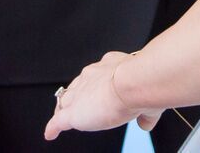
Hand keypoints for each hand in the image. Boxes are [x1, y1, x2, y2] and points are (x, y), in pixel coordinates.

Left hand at [44, 52, 160, 139]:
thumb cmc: (143, 85)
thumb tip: (147, 123)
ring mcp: (79, 94)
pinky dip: (53, 127)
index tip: (100, 94)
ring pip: (66, 101)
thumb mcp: (149, 100)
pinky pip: (58, 121)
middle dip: (78, 96)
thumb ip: (146, 113)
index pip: (96, 77)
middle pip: (77, 87)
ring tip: (63, 119)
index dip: (96, 86)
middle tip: (82, 107)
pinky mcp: (72, 112)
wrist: (134, 83)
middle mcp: (91, 76)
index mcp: (110, 66)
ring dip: (66, 110)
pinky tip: (51, 133)